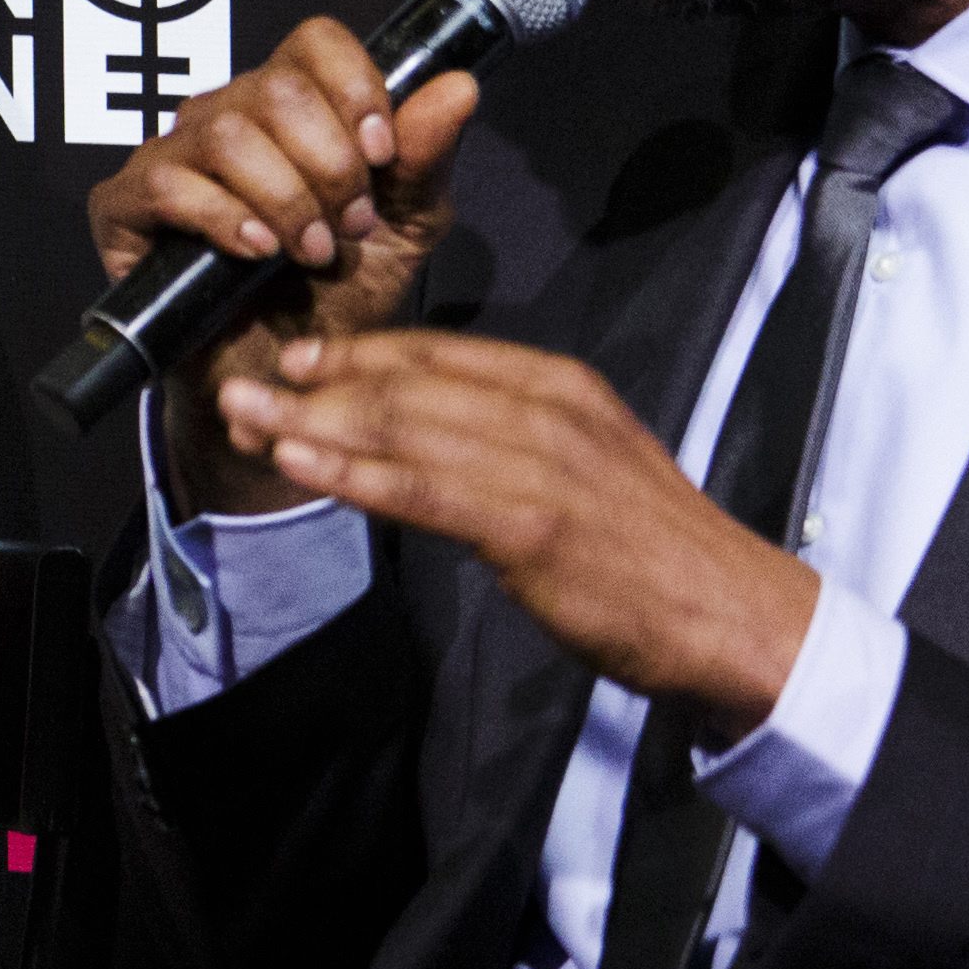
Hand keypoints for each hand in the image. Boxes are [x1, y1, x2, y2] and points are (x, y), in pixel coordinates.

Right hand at [82, 17, 479, 513]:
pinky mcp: (124, 206)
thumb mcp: (405, 230)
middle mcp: (227, 116)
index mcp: (293, 106)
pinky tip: (255, 252)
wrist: (284, 377)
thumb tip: (458, 84)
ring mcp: (170, 156)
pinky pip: (167, 183)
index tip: (381, 155)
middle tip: (349, 227)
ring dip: (285, 199)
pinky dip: (223, 217)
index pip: (315, 42)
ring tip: (309, 252)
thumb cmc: (338, 297)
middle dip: (329, 165)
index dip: (355, 89)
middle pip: (276, 90)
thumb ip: (425, 158)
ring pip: (226, 134)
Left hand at [216, 331, 819, 733]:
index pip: (437, 355)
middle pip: (406, 384)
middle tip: (239, 387)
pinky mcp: (532, 522)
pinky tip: (302, 465)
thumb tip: (430, 435)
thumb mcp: (583, 465)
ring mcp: (540, 461)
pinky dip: (356, 472)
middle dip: (314, 385)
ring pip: (404, 428)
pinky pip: (425, 489)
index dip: (356, 354)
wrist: (730, 615)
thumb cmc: (648, 552)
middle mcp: (545, 407)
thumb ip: (510, 440)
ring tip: (245, 421)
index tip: (295, 360)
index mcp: (557, 385)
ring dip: (313, 423)